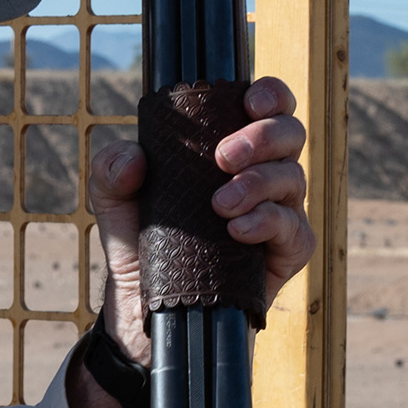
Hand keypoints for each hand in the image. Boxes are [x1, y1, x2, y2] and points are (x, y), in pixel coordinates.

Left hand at [86, 76, 314, 372]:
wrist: (144, 311)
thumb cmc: (142, 246)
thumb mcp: (114, 205)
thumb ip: (111, 172)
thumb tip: (134, 158)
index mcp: (233, 152)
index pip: (270, 108)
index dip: (271, 96)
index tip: (248, 100)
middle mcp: (264, 177)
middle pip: (291, 136)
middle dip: (263, 136)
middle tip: (223, 157)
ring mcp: (279, 216)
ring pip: (294, 179)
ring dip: (259, 183)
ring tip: (220, 205)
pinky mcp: (285, 256)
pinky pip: (295, 230)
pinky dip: (269, 223)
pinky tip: (238, 231)